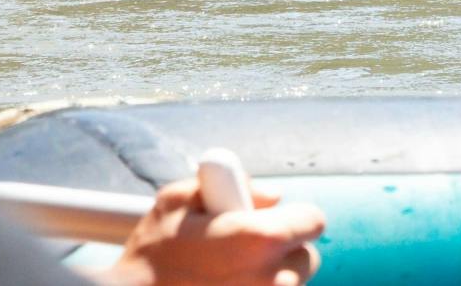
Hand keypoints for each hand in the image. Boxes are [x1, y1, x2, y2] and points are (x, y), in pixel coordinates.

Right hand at [95, 176, 324, 285]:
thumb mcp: (176, 203)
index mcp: (262, 240)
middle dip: (280, 256)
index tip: (272, 225)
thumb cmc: (147, 260)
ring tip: (222, 281)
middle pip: (305, 261)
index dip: (293, 219)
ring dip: (267, 283)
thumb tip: (274, 196)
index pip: (313, 221)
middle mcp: (276, 282)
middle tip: (241, 257)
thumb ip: (231, 184)